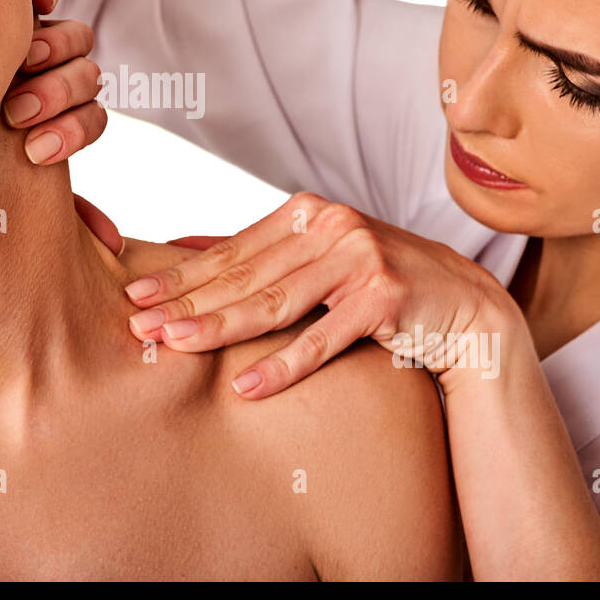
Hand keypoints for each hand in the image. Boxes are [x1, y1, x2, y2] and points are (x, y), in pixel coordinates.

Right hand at [3, 0, 122, 255]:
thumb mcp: (0, 189)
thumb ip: (55, 210)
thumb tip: (114, 245)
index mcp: (57, 120)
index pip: (92, 118)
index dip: (73, 131)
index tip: (38, 151)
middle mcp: (52, 78)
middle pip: (86, 76)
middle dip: (59, 94)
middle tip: (19, 110)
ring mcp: (33, 40)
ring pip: (76, 37)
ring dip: (55, 48)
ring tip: (23, 59)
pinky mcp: (11, 7)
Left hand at [122, 192, 516, 397]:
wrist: (465, 307)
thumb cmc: (380, 285)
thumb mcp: (318, 258)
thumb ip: (259, 255)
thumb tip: (182, 248)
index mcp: (307, 214)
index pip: (230, 252)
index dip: (180, 276)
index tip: (133, 296)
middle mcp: (331, 226)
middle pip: (245, 277)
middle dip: (186, 303)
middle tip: (139, 327)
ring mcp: (360, 258)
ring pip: (276, 303)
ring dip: (220, 328)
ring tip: (174, 346)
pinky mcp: (385, 296)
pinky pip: (324, 338)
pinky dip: (284, 364)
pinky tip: (247, 386)